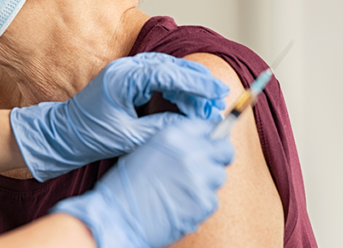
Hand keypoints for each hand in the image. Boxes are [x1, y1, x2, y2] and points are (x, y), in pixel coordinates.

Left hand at [10, 52, 228, 180]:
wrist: (63, 135)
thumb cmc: (89, 136)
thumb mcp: (129, 137)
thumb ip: (161, 128)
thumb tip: (192, 125)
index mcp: (123, 78)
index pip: (168, 73)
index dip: (196, 83)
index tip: (216, 92)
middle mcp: (125, 68)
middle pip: (171, 67)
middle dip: (197, 83)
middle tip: (218, 98)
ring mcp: (125, 71)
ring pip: (166, 70)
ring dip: (187, 85)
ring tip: (207, 102)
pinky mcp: (127, 79)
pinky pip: (157, 77)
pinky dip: (175, 87)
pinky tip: (187, 101)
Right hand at [51, 118, 235, 247]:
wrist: (118, 216)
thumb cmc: (126, 186)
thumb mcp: (148, 150)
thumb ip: (176, 144)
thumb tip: (201, 144)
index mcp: (173, 136)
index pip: (208, 126)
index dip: (211, 136)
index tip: (211, 143)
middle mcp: (190, 153)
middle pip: (225, 149)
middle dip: (219, 157)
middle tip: (207, 167)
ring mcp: (200, 178)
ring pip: (219, 176)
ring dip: (207, 183)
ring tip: (184, 190)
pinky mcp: (204, 202)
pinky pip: (213, 200)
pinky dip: (200, 204)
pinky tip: (181, 204)